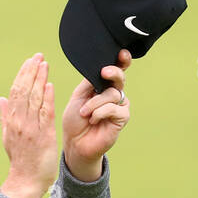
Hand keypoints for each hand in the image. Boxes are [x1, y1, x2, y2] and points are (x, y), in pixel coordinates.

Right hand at [0, 52, 58, 197]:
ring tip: (44, 64)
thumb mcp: (8, 136)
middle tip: (38, 56)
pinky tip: (49, 85)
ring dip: (39, 79)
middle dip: (31, 72)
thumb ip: (6, 116)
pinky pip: (45, 113)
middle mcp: (19, 122)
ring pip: (34, 98)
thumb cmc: (20, 160)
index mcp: (11, 121)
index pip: (16, 92)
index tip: (30, 61)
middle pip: (24, 91)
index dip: (22, 75)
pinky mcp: (44, 136)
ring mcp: (31, 129)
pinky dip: (46, 98)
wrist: (25, 181)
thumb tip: (1, 99)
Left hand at [63, 49, 130, 178]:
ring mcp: (119, 106)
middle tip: (104, 72)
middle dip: (113, 73)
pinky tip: (92, 119)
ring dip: (95, 103)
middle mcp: (113, 94)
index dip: (121, 60)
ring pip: (113, 94)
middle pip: (119, 77)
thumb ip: (90, 82)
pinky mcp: (122, 118)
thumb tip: (101, 68)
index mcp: (103, 86)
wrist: (75, 143)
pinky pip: (114, 109)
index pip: (116, 69)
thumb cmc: (75, 120)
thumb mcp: (78, 96)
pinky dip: (100, 112)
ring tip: (85, 113)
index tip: (121, 53)